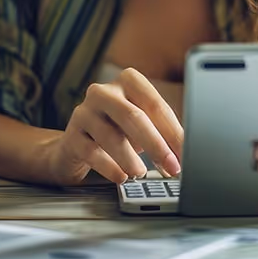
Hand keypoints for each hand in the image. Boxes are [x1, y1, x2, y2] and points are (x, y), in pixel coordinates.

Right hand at [48, 68, 183, 185]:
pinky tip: (121, 177)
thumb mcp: (142, 125)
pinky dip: (110, 168)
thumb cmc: (117, 131)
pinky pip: (92, 152)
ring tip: (142, 173)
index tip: (185, 153)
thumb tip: (183, 155)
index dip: (173, 131)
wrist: (77, 145)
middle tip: (171, 166)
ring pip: (111, 136)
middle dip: (156, 144)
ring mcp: (84, 112)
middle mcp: (104, 92)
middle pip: (134, 116)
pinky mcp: (71, 135)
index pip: (155, 105)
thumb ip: (162, 134)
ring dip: (131, 158)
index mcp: (128, 81)